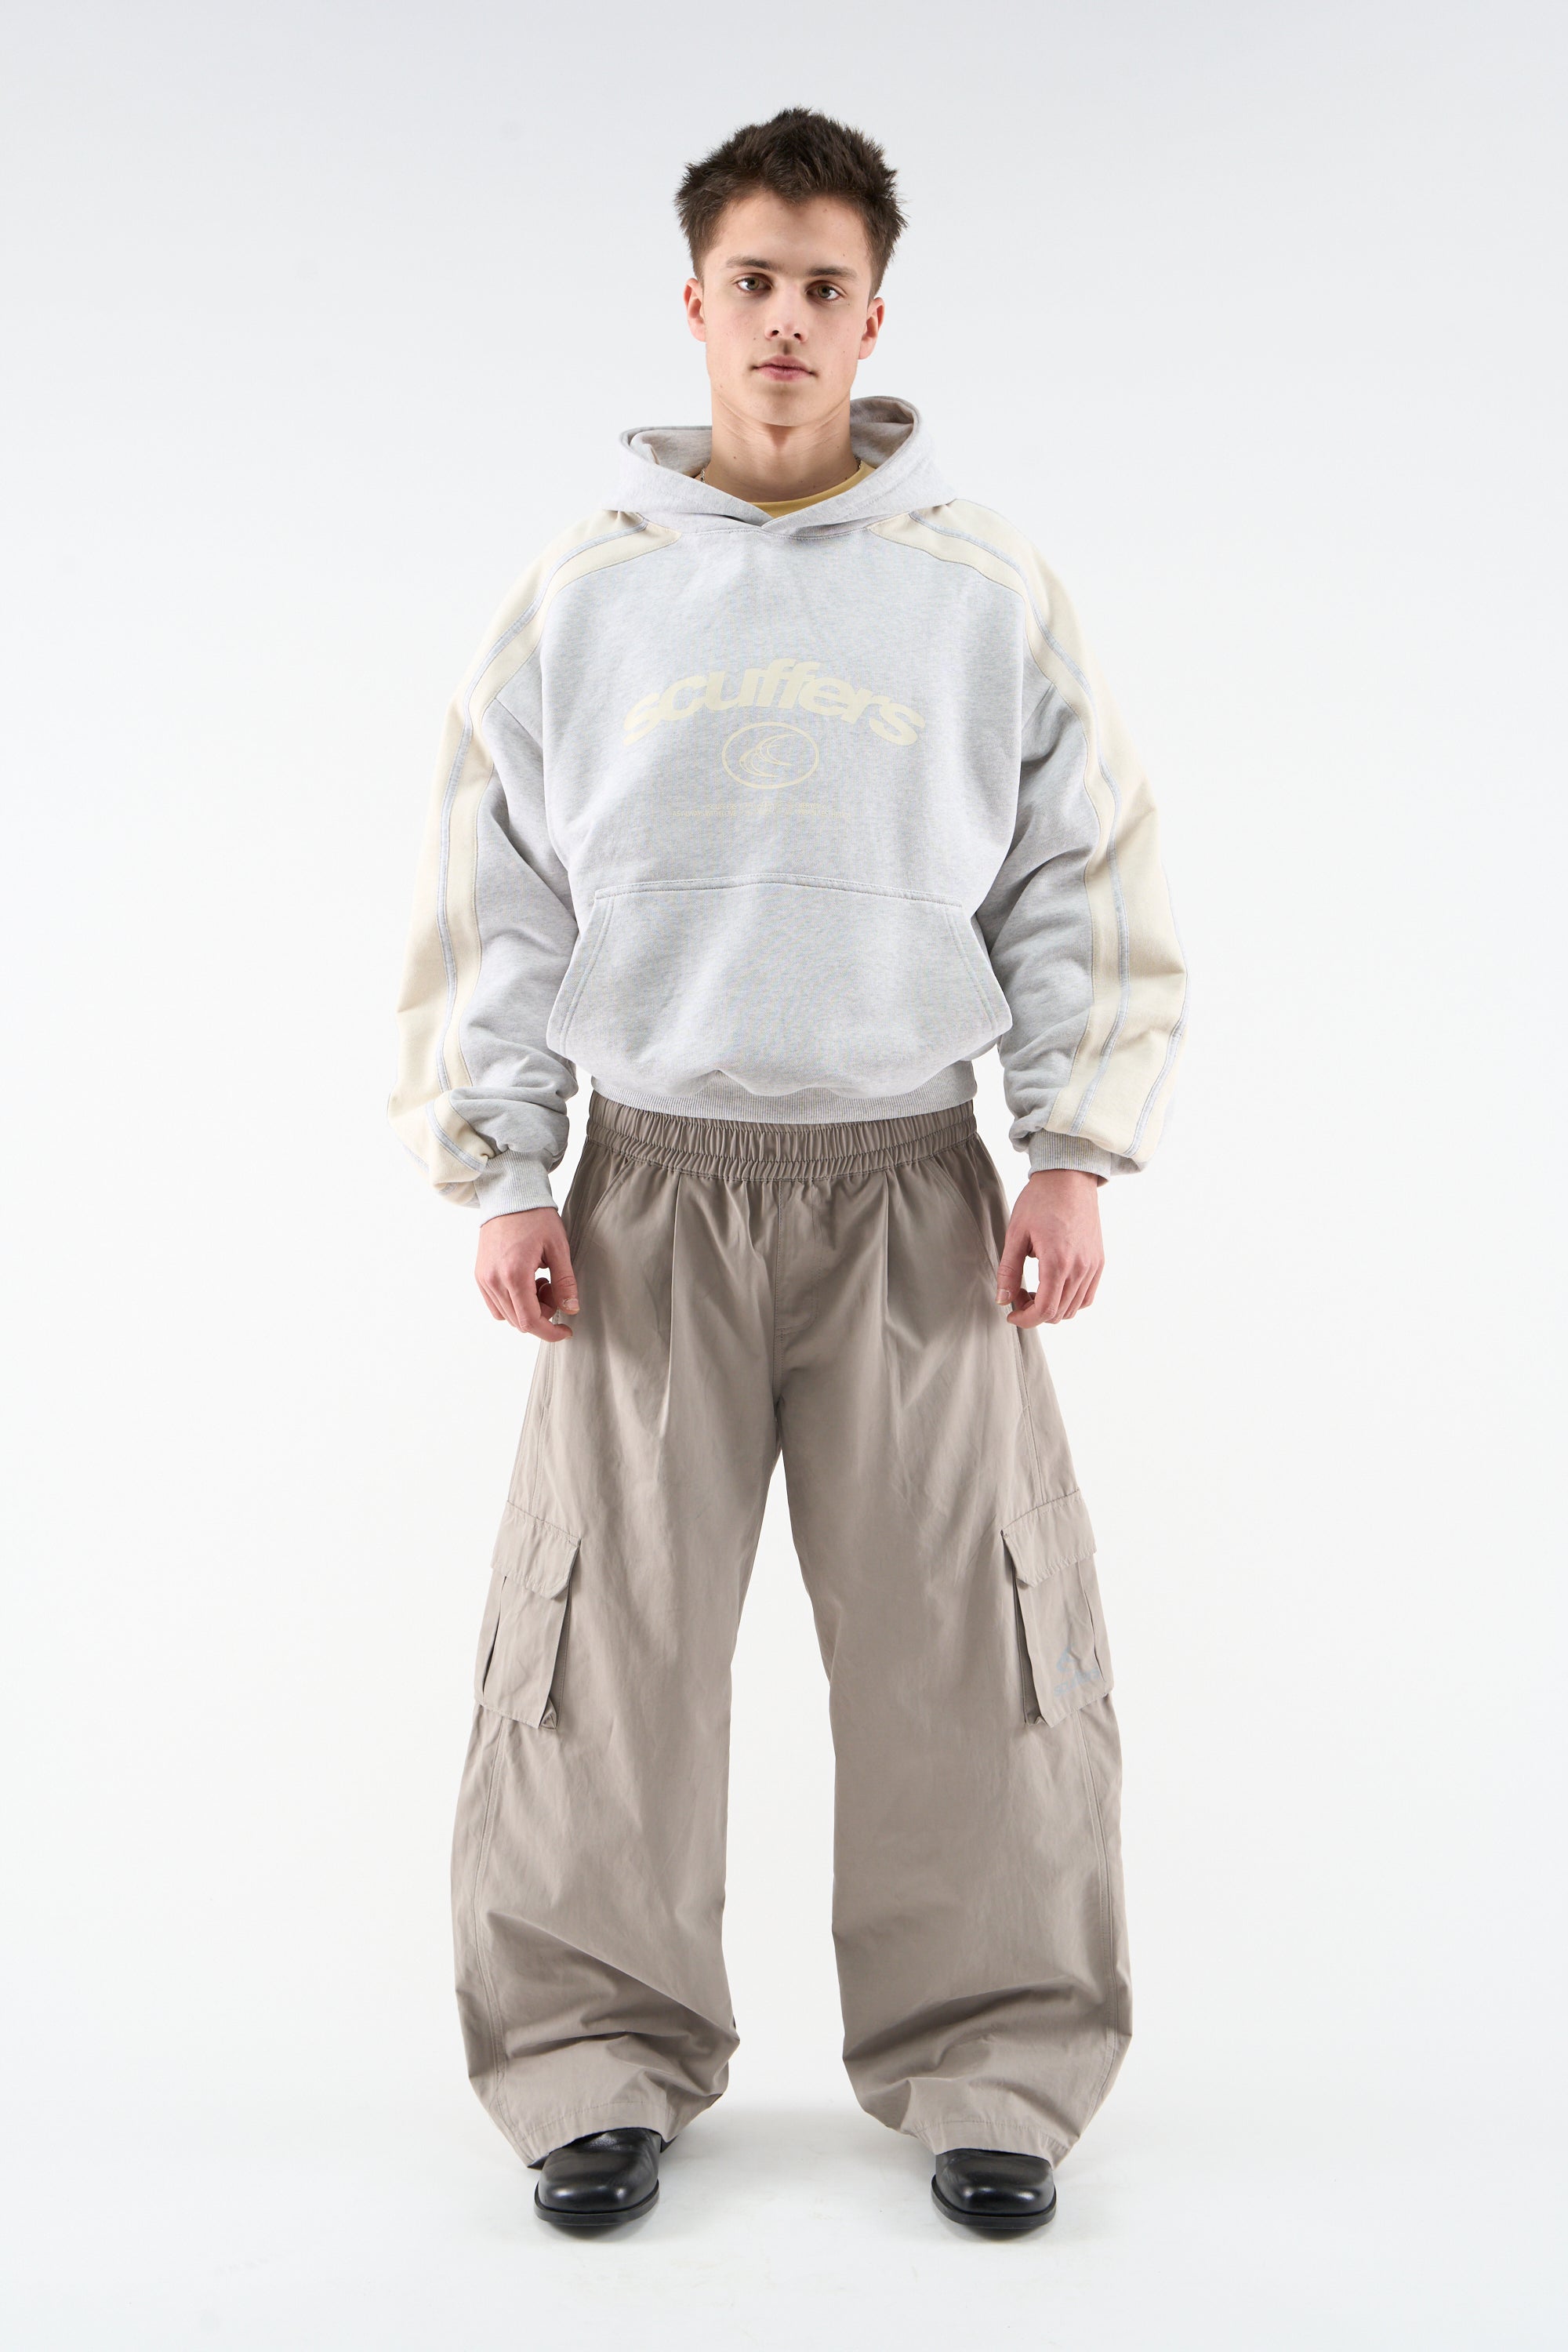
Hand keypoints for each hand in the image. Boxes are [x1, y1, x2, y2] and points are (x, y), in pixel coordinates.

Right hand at [476, 1208, 579, 1340]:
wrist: (509, 1196)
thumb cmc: (535, 1217)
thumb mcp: (558, 1247)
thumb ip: (565, 1282)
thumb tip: (571, 1310)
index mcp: (514, 1275)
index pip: (530, 1321)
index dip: (550, 1332)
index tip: (566, 1331)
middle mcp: (494, 1281)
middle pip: (519, 1322)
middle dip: (542, 1315)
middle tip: (554, 1290)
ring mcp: (483, 1279)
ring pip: (507, 1315)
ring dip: (527, 1309)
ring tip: (540, 1282)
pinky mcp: (479, 1275)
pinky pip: (495, 1305)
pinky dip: (513, 1303)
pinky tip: (526, 1282)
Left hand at [996, 1170, 1104, 1325]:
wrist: (1069, 1178)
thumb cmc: (1040, 1201)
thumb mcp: (1015, 1234)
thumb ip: (1009, 1271)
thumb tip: (1003, 1300)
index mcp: (1057, 1262)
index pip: (1044, 1310)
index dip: (1025, 1320)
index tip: (1011, 1315)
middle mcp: (1080, 1268)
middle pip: (1059, 1313)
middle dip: (1034, 1313)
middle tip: (1018, 1294)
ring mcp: (1092, 1266)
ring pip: (1073, 1308)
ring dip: (1052, 1308)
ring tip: (1034, 1289)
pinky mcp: (1098, 1261)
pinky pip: (1087, 1296)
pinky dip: (1070, 1301)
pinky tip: (1054, 1286)